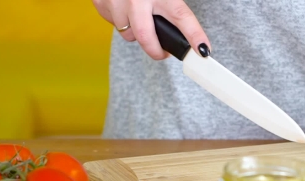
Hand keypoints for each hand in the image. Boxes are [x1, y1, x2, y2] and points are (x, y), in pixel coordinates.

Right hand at [92, 0, 210, 59]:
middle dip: (156, 51)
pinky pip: (113, 24)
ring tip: (141, 18)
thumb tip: (181, 21)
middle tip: (164, 52)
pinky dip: (121, 21)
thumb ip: (171, 0)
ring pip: (128, 34)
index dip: (195, 36)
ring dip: (136, 33)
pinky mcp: (101, 3)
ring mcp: (116, 2)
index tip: (203, 50)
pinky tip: (125, 8)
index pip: (182, 17)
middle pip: (146, 37)